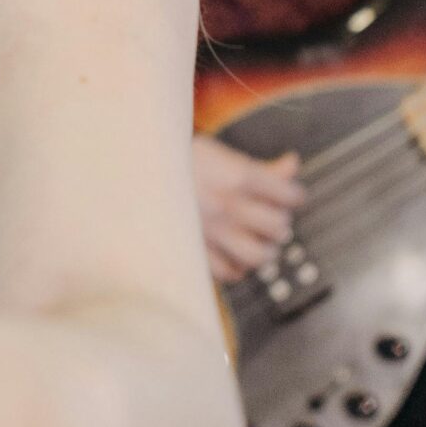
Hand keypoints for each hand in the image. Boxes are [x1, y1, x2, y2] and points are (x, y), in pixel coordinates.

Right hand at [192, 135, 305, 284]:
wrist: (132, 175)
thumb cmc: (177, 162)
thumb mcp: (219, 154)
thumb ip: (259, 166)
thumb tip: (293, 164)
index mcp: (238, 175)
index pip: (288, 195)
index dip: (293, 196)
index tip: (288, 197)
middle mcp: (229, 206)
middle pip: (278, 226)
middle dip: (279, 222)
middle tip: (271, 220)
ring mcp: (212, 232)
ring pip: (259, 255)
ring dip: (265, 250)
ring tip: (259, 243)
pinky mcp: (195, 252)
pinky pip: (230, 273)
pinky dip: (237, 268)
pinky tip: (233, 256)